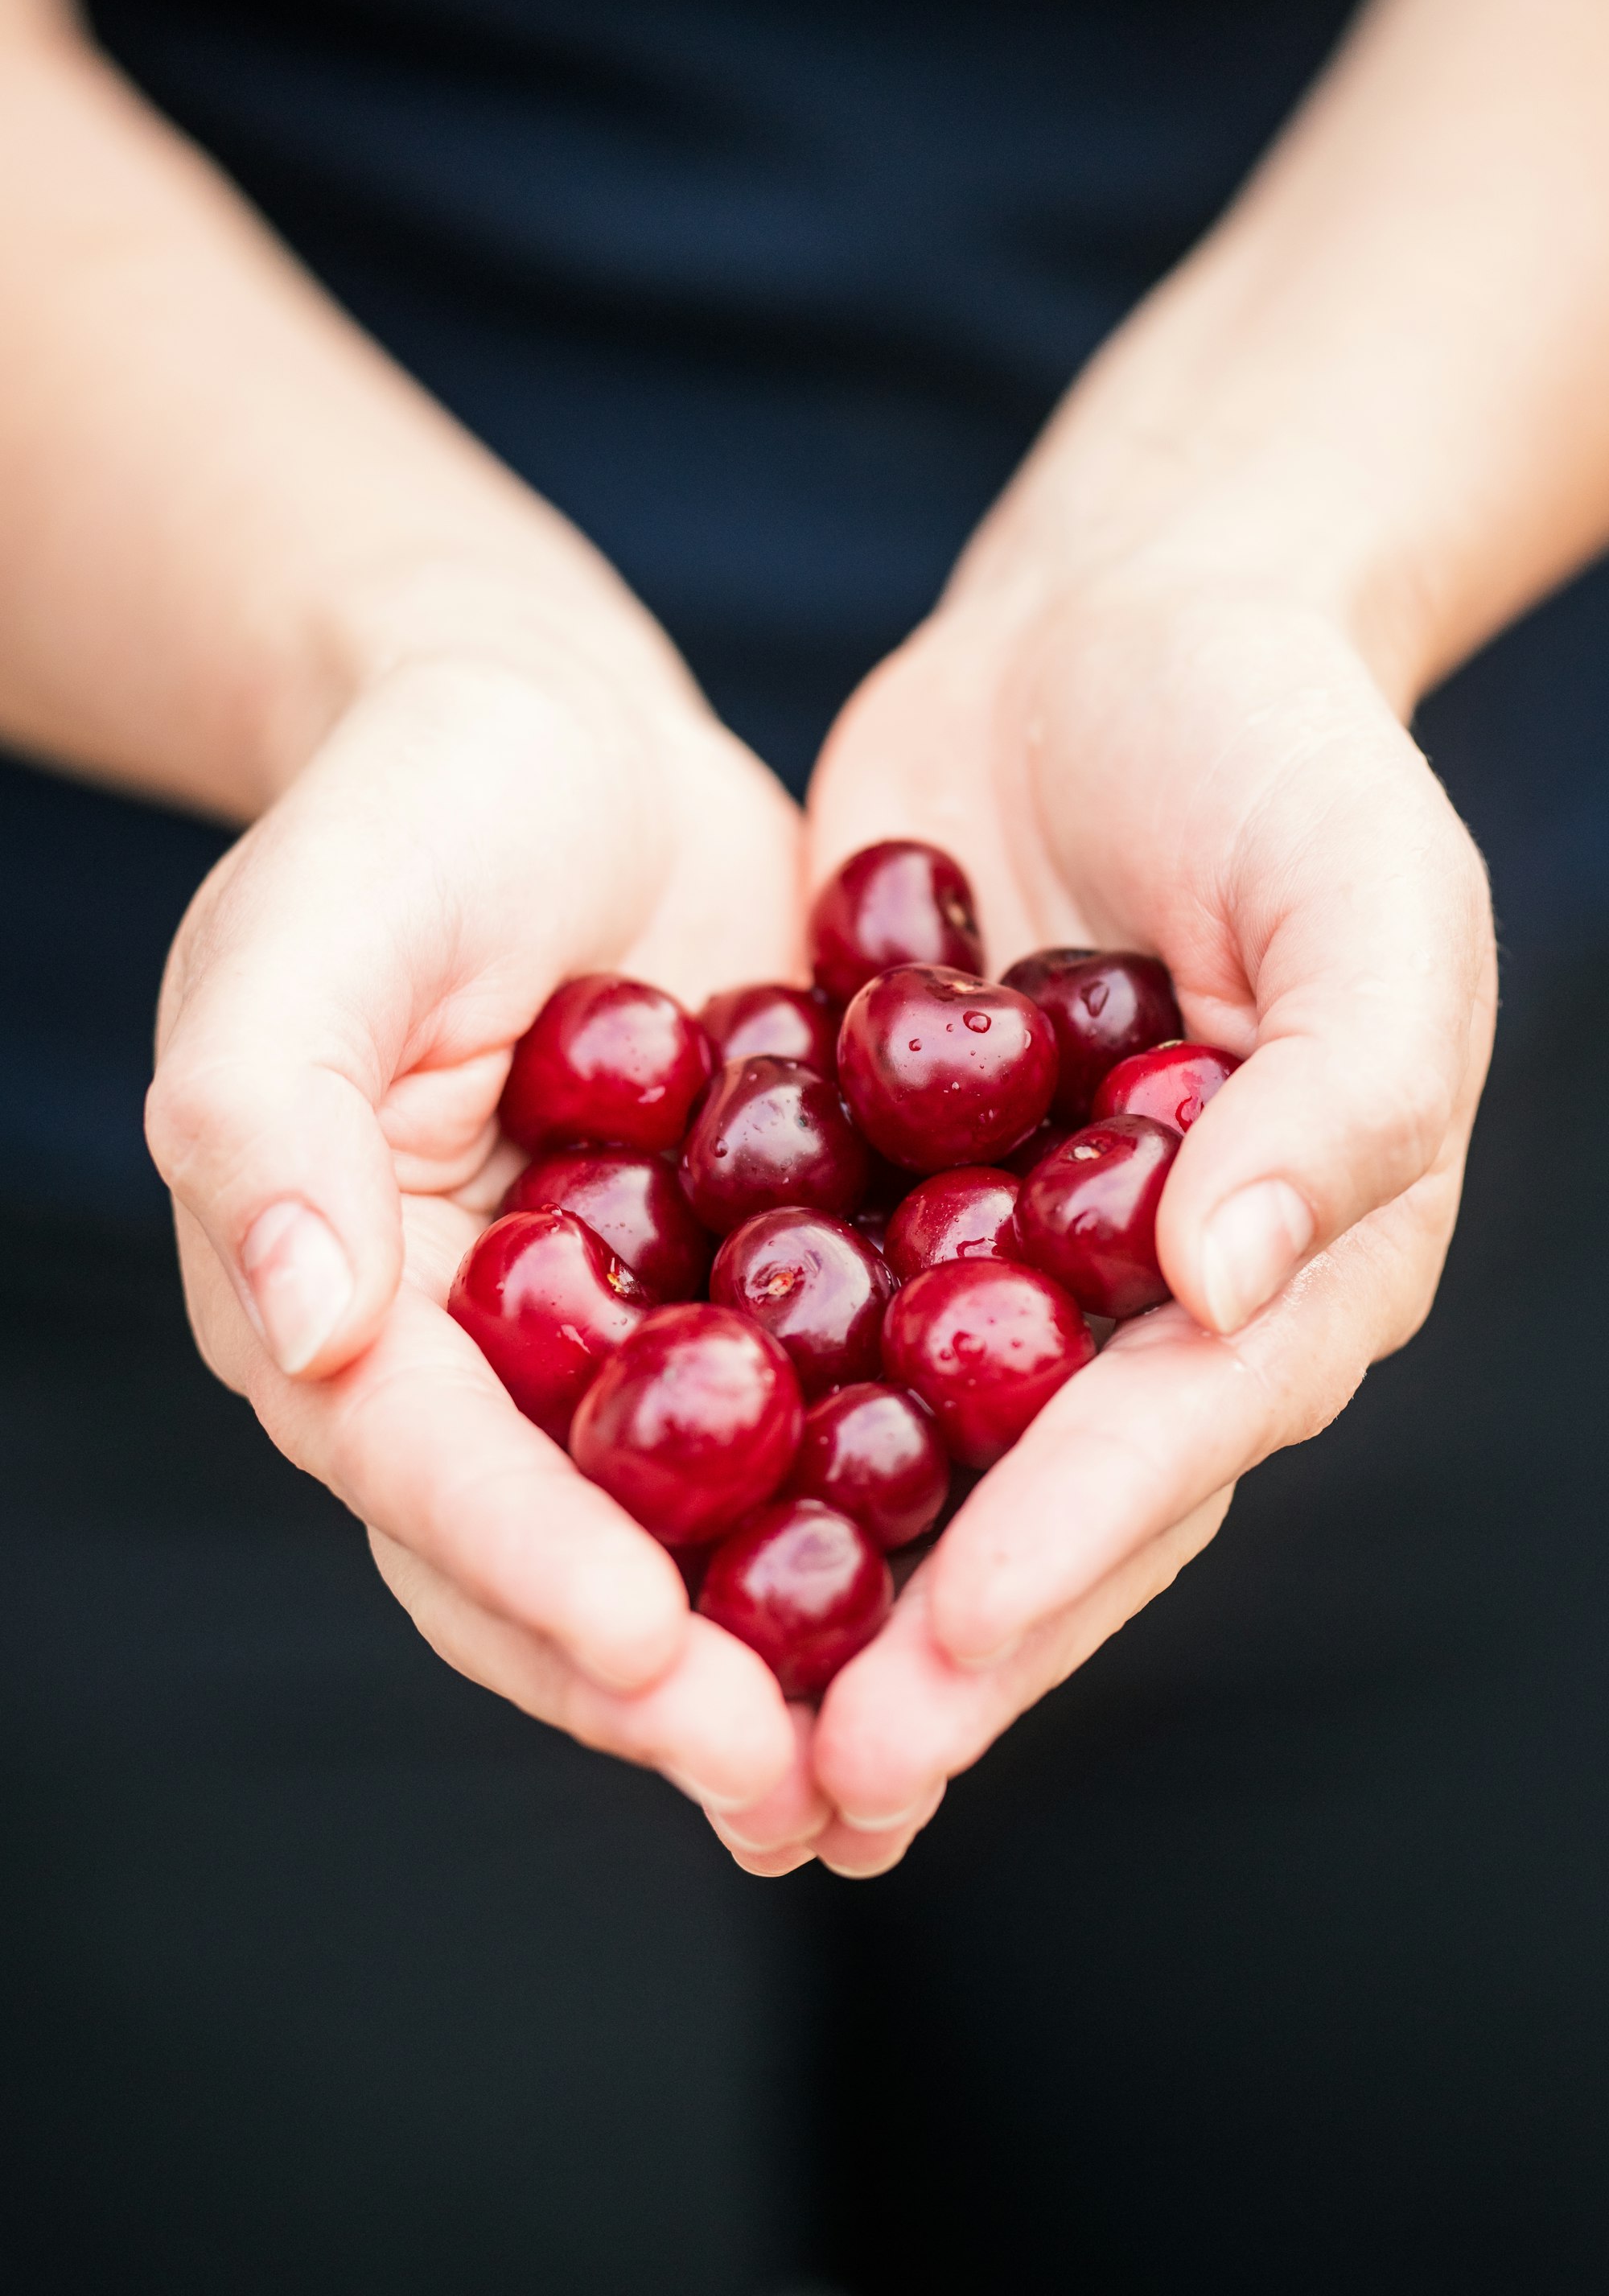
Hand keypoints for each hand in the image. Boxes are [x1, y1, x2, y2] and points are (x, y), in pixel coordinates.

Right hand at [146, 639, 804, 1814]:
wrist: (568, 732)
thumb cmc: (415, 805)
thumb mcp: (313, 928)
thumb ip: (270, 1114)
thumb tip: (303, 1325)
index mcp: (343, 1297)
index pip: (418, 1460)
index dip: (521, 1561)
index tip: (646, 1651)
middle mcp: (473, 1358)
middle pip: (549, 1554)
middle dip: (661, 1683)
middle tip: (791, 1791)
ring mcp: (615, 1339)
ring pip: (687, 1531)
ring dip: (778, 1654)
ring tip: (889, 1765)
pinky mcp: (742, 1293)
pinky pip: (808, 1424)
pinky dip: (874, 1511)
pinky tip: (982, 1582)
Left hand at [705, 560, 1494, 1876]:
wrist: (1117, 622)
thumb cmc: (1282, 745)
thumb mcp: (1367, 895)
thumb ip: (1340, 1093)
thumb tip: (1225, 1286)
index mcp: (1297, 1254)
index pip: (1179, 1433)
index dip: (1071, 1552)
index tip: (948, 1657)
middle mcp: (1155, 1294)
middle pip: (1045, 1500)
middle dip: (936, 1645)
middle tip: (810, 1782)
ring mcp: (1013, 1252)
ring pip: (917, 1456)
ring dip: (824, 1593)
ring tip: (707, 1723)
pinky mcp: (886, 1190)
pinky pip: (812, 1326)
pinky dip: (738, 1424)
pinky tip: (623, 1516)